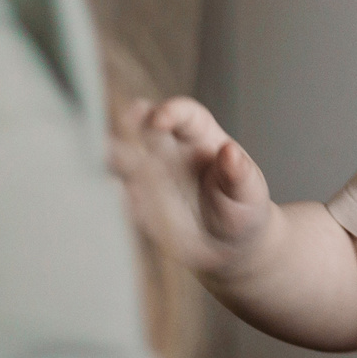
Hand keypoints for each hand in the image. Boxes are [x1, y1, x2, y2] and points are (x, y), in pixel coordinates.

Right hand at [109, 97, 275, 276]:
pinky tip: (114, 200)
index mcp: (199, 136)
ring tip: (106, 164)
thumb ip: (240, 173)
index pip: (183, 114)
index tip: (158, 120)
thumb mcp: (250, 191)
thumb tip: (230, 152)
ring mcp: (150, 176)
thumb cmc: (244, 207)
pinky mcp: (139, 204)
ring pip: (122, 158)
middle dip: (126, 124)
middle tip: (116, 130)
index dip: (169, 111)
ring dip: (112, 158)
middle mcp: (168, 149)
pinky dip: (115, 197)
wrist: (231, 246)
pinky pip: (121, 198)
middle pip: (141, 126)